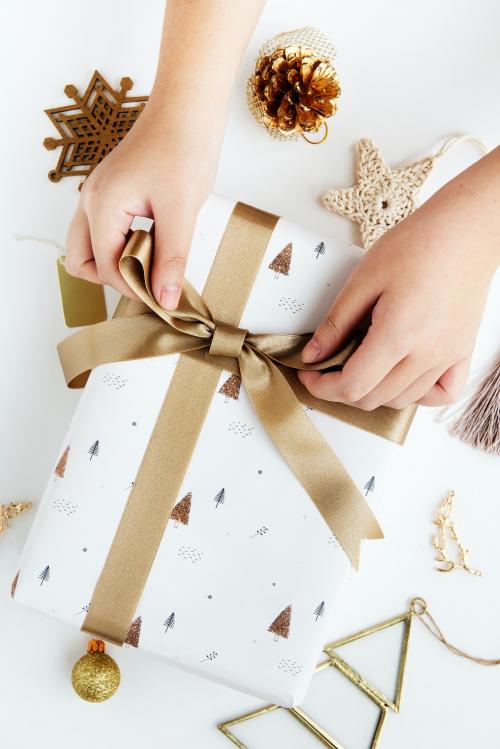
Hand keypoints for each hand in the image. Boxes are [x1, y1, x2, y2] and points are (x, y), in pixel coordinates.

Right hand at [64, 0, 264, 309]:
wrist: (187, 108)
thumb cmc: (184, 149)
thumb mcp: (181, 211)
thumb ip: (171, 259)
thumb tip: (165, 300)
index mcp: (102, 206)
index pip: (104, 267)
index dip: (133, 288)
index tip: (164, 297)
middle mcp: (91, 202)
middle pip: (81, 261)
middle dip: (113, 279)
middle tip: (151, 281)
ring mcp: (98, 195)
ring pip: (90, 246)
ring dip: (116, 262)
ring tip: (155, 263)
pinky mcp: (112, 191)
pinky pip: (104, 230)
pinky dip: (122, 245)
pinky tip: (154, 242)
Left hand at [299, 149, 499, 409]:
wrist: (465, 231)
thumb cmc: (419, 245)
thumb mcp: (364, 279)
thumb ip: (337, 322)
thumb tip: (314, 353)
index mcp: (398, 335)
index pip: (353, 386)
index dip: (323, 387)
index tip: (309, 374)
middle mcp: (425, 354)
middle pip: (374, 398)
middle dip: (342, 390)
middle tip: (327, 369)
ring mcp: (447, 356)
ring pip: (402, 399)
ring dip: (373, 393)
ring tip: (359, 367)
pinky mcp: (462, 351)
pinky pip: (442, 394)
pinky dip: (418, 395)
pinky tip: (401, 376)